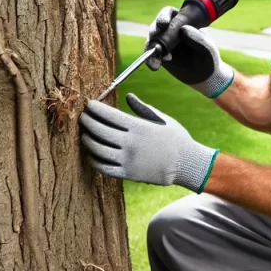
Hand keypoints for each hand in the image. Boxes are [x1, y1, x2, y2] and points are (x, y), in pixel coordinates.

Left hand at [80, 94, 219, 192]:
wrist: (186, 164)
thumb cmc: (176, 139)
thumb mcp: (163, 119)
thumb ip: (143, 108)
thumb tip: (129, 96)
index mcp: (139, 128)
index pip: (110, 116)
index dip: (96, 109)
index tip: (89, 104)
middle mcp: (131, 144)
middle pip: (100, 131)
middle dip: (88, 122)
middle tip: (83, 117)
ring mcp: (128, 160)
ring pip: (98, 150)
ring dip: (88, 140)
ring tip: (85, 135)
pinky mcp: (128, 174)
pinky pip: (104, 168)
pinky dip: (94, 160)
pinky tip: (91, 154)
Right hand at [145, 6, 234, 97]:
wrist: (205, 76)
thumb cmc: (208, 58)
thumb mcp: (206, 48)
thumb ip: (197, 38)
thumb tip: (183, 29)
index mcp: (182, 22)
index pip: (168, 14)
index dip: (163, 16)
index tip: (164, 23)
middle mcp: (169, 30)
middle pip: (156, 26)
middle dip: (154, 31)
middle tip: (158, 41)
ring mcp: (162, 43)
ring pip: (151, 41)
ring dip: (151, 48)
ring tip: (162, 58)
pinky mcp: (158, 56)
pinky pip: (150, 55)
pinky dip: (150, 60)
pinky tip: (155, 66)